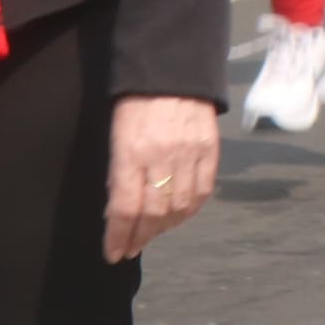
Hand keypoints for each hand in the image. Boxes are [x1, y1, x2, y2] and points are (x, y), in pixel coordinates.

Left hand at [103, 95, 221, 261]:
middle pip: (152, 213)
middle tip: (131, 247)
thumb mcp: (117, 135)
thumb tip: (118, 210)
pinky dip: (190, 211)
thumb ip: (119, 173)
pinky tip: (178, 216)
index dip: (118, 236)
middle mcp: (161, 156)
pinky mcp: (211, 150)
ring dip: (164, 227)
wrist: (172, 71)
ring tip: (153, 232)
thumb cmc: (136, 103)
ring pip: (180, 207)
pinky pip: (203, 192)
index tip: (113, 253)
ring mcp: (190, 154)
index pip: (125, 207)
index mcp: (131, 151)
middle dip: (140, 237)